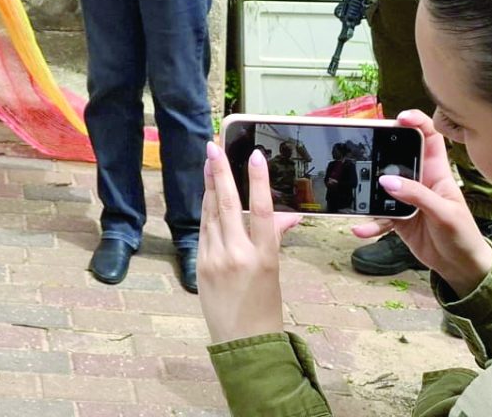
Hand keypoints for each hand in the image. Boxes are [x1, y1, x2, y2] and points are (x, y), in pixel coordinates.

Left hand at [199, 142, 303, 344]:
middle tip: (213, 147)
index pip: (260, 211)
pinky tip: (206, 194)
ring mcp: (215, 259)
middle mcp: (237, 255)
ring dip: (209, 186)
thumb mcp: (275, 272)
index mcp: (264, 257)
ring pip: (211, 214)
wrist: (243, 344)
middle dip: (219, 173)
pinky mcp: (200, 265)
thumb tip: (291, 214)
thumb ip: (275, 237)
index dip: (258, 181)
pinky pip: (204, 230)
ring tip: (208, 162)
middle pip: (227, 205)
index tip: (254, 155)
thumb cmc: (265, 307)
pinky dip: (206, 210)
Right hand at [348, 110, 491, 298]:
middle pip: (396, 155)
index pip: (429, 137)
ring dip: (368, 189)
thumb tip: (387, 181)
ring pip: (382, 185)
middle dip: (379, 149)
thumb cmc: (463, 236)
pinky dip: (369, 223)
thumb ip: (418, 196)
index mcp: (437, 172)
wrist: (460, 267)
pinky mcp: (397, 218)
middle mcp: (419, 181)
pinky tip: (359, 228)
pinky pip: (378, 216)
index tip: (400, 119)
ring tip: (355, 193)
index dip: (417, 121)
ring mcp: (406, 199)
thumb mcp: (445, 215)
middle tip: (362, 147)